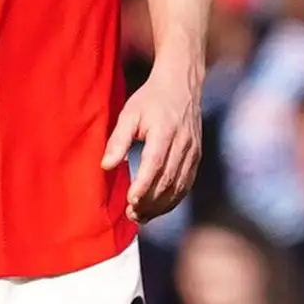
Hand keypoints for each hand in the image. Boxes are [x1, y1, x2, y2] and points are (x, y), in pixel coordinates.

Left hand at [108, 59, 202, 220]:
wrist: (182, 87)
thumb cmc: (150, 100)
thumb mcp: (129, 114)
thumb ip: (118, 140)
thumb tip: (106, 166)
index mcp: (165, 132)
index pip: (155, 164)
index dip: (144, 185)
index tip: (131, 201)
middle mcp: (183, 144)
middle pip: (168, 180)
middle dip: (150, 201)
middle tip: (132, 215)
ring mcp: (193, 152)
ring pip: (179, 186)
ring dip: (161, 205)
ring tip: (141, 216)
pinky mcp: (197, 157)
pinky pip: (187, 183)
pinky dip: (173, 199)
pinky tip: (159, 208)